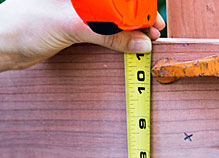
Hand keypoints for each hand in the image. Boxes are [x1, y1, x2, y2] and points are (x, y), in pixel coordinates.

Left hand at [0, 0, 164, 71]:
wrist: (3, 44)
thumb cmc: (23, 24)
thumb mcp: (71, 27)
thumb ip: (107, 35)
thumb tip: (139, 42)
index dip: (135, 4)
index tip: (151, 19)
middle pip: (115, 3)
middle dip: (136, 16)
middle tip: (154, 31)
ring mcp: (77, 9)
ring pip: (112, 16)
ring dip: (130, 29)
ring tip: (146, 40)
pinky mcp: (75, 24)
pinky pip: (104, 28)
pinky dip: (118, 37)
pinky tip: (129, 43)